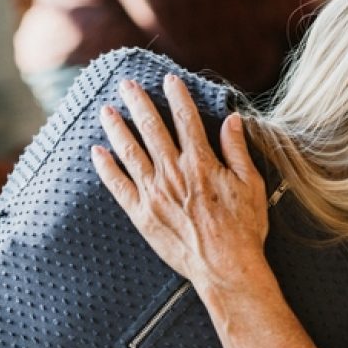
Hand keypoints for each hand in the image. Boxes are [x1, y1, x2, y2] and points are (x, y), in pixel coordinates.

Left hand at [91, 74, 268, 297]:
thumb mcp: (250, 184)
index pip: (186, 119)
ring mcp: (154, 194)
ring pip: (130, 152)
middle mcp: (173, 173)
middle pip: (152, 129)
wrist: (226, 268)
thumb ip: (237, 150)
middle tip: (126, 84)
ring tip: (106, 109)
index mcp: (201, 163)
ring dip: (116, 128)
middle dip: (138, 103)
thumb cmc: (244, 227)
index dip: (177, 96)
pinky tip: (97, 152)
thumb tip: (232, 119)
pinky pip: (118, 186)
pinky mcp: (142, 214)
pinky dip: (106, 167)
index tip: (169, 79)